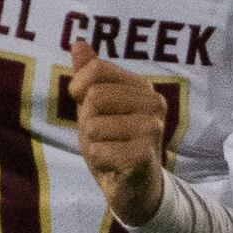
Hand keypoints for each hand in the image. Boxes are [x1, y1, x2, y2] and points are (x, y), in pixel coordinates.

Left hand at [69, 48, 169, 225]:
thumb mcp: (97, 107)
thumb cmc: (115, 144)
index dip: (79, 88)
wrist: (135, 189)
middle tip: (104, 136)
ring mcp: (152, 129)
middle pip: (94, 97)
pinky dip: (98, 161)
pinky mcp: (144, 154)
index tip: (88, 108)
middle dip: (88, 121)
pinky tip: (114, 166)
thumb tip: (78, 43)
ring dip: (93, 144)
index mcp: (143, 87)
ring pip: (93, 125)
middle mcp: (154, 103)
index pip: (96, 70)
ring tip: (111, 151)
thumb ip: (90, 76)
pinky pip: (98, 150)